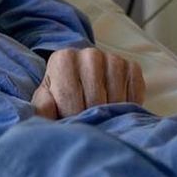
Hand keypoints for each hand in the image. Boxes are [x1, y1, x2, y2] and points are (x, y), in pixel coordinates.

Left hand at [30, 46, 145, 118]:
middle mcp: (89, 54)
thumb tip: (45, 111)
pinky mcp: (132, 67)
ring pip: (116, 99)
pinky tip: (116, 110)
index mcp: (63, 59)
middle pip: (95, 100)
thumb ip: (42, 108)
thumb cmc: (60, 99)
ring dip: (109, 115)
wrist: (83, 87)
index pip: (70, 97)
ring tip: (100, 117)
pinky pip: (134, 95)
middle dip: (91, 117)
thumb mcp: (46, 103)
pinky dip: (128, 108)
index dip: (71, 117)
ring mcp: (113, 58)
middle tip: (87, 122)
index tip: (70, 121)